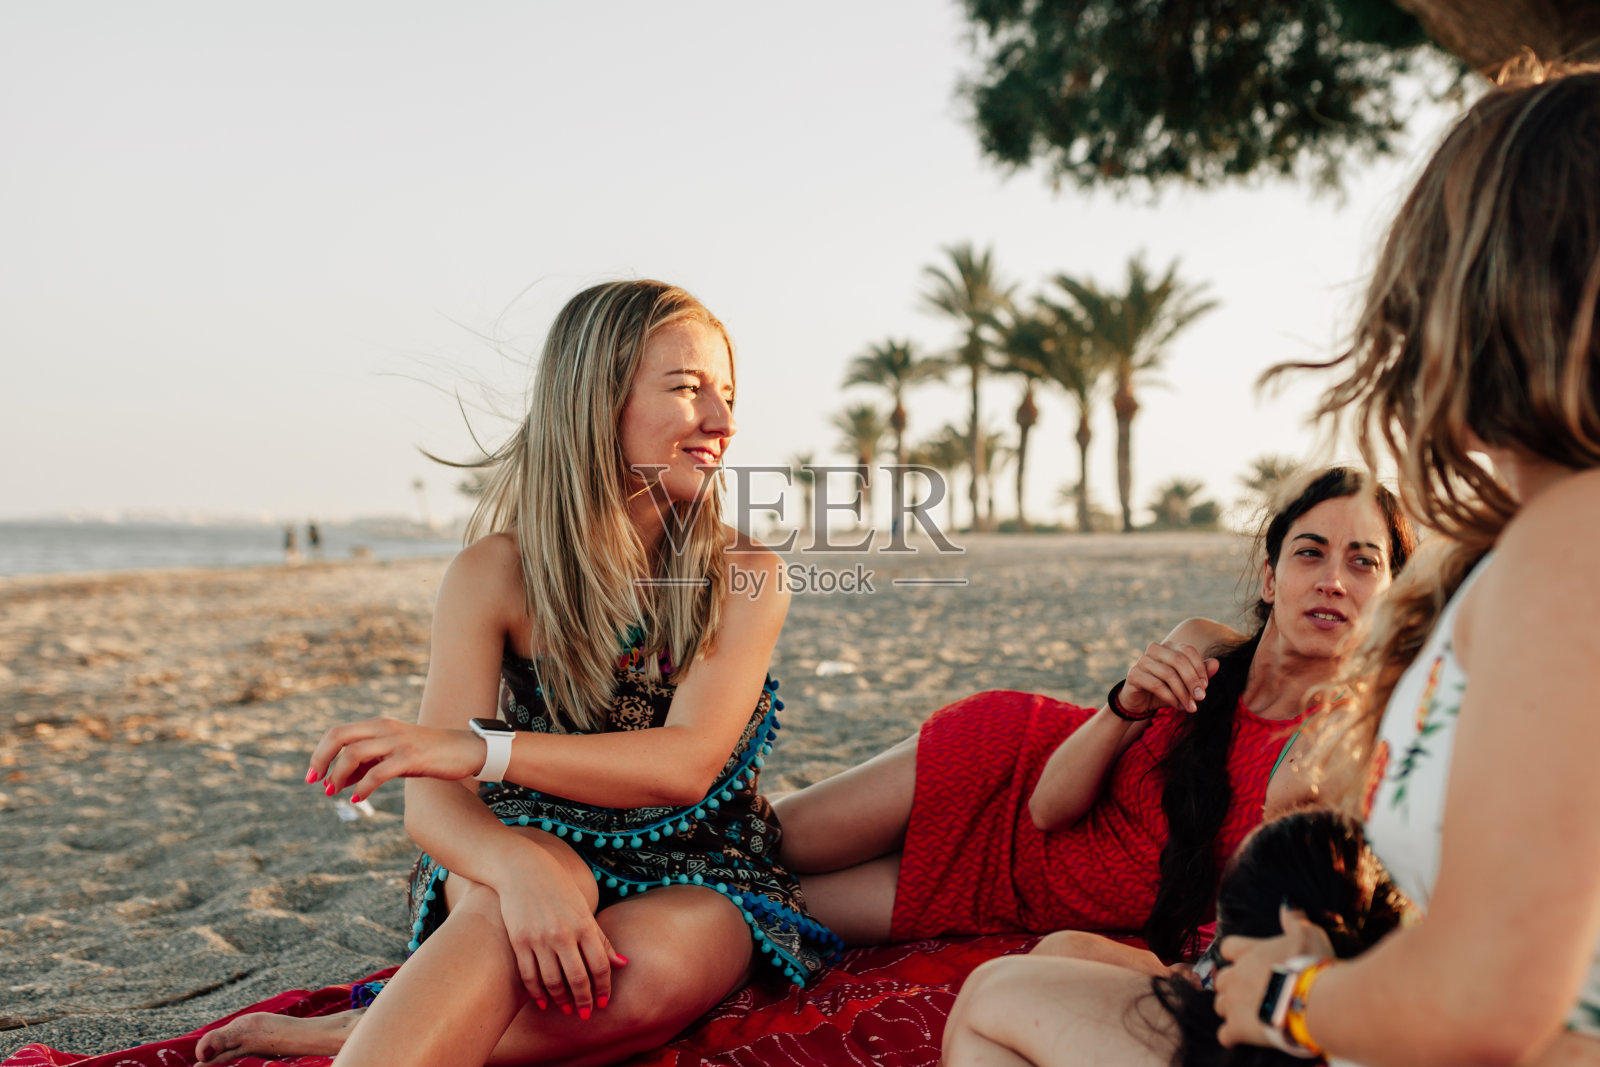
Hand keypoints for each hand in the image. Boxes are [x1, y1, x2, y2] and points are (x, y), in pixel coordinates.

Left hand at [306, 717, 483, 800]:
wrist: (467, 749)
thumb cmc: (431, 754)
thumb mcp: (395, 755)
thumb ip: (369, 763)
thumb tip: (339, 780)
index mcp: (379, 725)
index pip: (338, 732)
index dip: (320, 753)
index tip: (313, 775)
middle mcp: (385, 728)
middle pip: (339, 737)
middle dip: (321, 759)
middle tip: (313, 782)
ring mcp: (398, 742)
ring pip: (354, 754)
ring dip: (338, 776)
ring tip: (333, 792)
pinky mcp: (411, 758)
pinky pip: (377, 772)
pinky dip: (362, 787)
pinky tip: (357, 798)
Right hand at [493, 850, 628, 1017]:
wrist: (522, 869)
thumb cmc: (558, 889)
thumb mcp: (583, 909)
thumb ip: (601, 939)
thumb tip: (622, 964)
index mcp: (584, 925)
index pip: (600, 965)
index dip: (604, 987)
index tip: (604, 1002)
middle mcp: (563, 934)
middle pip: (578, 978)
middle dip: (584, 1000)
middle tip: (586, 1014)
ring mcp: (540, 938)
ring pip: (553, 980)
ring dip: (561, 1000)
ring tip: (566, 1009)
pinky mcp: (519, 941)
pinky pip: (529, 975)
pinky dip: (537, 992)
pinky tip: (542, 1002)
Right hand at [1121, 642, 1220, 714]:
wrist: (1140, 702)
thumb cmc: (1166, 690)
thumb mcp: (1185, 683)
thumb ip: (1200, 673)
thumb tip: (1216, 663)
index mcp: (1169, 646)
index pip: (1188, 651)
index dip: (1199, 668)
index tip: (1205, 687)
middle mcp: (1154, 649)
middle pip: (1179, 660)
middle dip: (1192, 681)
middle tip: (1201, 698)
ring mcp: (1142, 661)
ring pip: (1169, 674)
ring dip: (1182, 693)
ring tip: (1190, 707)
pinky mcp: (1134, 674)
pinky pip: (1156, 685)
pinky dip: (1170, 697)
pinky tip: (1177, 706)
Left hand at [1213, 905, 1334, 1048]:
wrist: (1312, 1001)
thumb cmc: (1311, 964)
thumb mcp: (1308, 934)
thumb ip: (1294, 919)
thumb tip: (1288, 903)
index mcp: (1248, 952)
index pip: (1227, 948)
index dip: (1235, 956)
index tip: (1246, 962)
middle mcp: (1235, 975)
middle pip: (1220, 979)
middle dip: (1231, 986)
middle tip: (1251, 993)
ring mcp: (1233, 1002)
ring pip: (1220, 1006)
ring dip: (1231, 1010)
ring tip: (1251, 1015)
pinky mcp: (1238, 1028)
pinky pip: (1225, 1034)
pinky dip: (1232, 1036)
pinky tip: (1242, 1037)